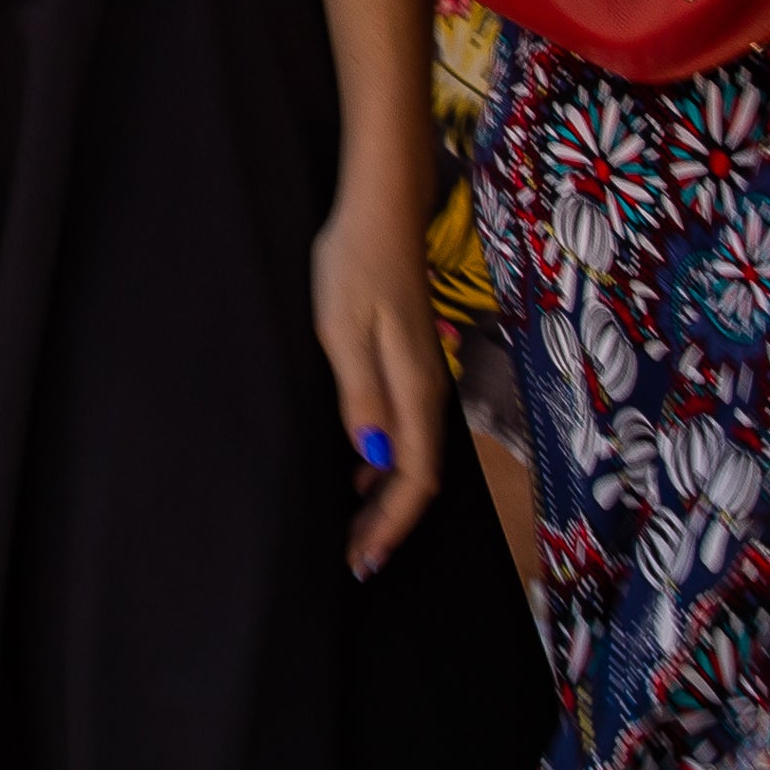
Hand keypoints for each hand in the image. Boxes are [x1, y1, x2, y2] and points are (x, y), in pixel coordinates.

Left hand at [310, 179, 441, 576]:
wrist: (380, 209)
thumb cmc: (356, 264)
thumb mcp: (343, 331)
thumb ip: (361, 396)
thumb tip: (371, 457)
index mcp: (414, 389)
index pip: (415, 478)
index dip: (393, 524)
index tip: (365, 559)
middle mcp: (426, 390)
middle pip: (418, 475)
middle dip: (390, 524)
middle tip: (356, 560)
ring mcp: (420, 376)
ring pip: (412, 455)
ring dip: (386, 497)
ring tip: (356, 530)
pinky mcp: (408, 362)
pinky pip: (405, 430)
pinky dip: (384, 462)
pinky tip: (361, 471)